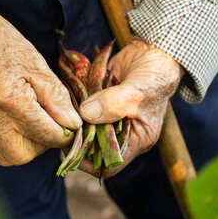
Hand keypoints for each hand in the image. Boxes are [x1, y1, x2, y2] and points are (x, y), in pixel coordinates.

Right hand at [0, 0, 80, 165]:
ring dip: (22, 146)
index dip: (64, 135)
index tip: (70, 127)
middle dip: (40, 147)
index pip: (47, 136)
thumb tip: (73, 123)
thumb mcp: (36, 63)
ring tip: (29, 122)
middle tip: (47, 126)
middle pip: (22, 157)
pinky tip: (7, 112)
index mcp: (12, 101)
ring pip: (3, 155)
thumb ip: (56, 97)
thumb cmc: (0, 40)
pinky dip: (3, 133)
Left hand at [77, 36, 183, 177]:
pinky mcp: (100, 104)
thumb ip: (112, 105)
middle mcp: (122, 134)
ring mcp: (109, 119)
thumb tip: (85, 115)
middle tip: (63, 127)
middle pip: (93, 149)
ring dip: (74, 122)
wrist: (152, 53)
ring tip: (63, 112)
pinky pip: (84, 112)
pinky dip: (74, 107)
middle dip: (78, 140)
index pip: (110, 165)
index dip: (90, 162)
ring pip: (86, 130)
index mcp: (137, 141)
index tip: (72, 147)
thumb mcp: (136, 93)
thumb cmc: (154, 77)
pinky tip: (66, 99)